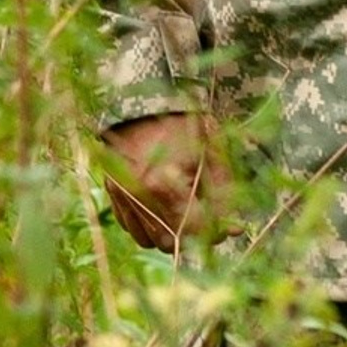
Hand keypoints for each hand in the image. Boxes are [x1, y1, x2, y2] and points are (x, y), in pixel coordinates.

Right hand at [99, 111, 229, 252]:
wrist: (142, 103)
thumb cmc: (182, 125)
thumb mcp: (211, 154)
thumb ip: (223, 194)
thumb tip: (234, 230)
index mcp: (163, 183)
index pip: (195, 229)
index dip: (218, 231)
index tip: (232, 227)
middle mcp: (137, 195)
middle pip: (171, 242)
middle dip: (193, 235)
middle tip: (208, 218)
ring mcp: (120, 196)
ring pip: (149, 240)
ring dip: (170, 234)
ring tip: (186, 213)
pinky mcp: (112, 194)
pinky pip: (132, 228)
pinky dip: (150, 227)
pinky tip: (164, 209)